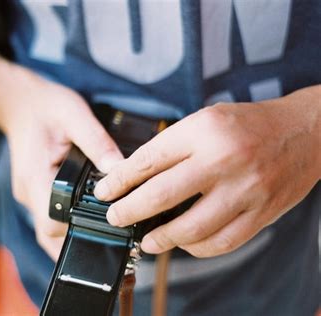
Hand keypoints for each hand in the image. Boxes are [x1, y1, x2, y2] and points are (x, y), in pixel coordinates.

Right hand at [0, 66, 122, 259]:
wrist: (19, 100)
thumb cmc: (44, 106)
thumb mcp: (75, 116)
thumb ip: (97, 142)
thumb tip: (120, 169)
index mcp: (36, 177)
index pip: (50, 224)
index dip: (75, 234)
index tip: (101, 232)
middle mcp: (28, 191)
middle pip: (48, 235)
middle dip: (75, 242)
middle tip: (107, 242)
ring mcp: (28, 193)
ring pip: (46, 230)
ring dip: (69, 236)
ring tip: (99, 235)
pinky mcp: (33, 190)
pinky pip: (48, 215)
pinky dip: (64, 222)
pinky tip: (83, 216)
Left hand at [94, 86, 319, 257]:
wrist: (304, 131)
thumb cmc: (247, 124)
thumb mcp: (204, 120)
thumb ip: (172, 146)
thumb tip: (134, 176)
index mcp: (203, 130)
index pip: (148, 160)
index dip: (119, 180)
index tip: (103, 192)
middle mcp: (223, 160)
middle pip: (161, 195)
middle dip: (128, 211)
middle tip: (114, 217)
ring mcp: (244, 190)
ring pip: (190, 227)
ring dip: (160, 238)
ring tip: (145, 240)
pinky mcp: (261, 213)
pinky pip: (222, 242)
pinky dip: (196, 248)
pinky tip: (183, 243)